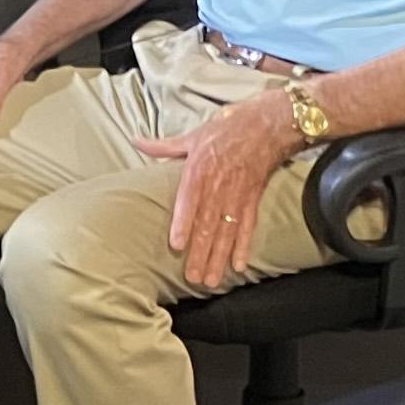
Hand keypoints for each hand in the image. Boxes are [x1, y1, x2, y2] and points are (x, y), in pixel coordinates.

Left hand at [137, 91, 298, 287]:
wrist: (268, 123)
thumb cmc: (226, 129)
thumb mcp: (193, 136)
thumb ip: (164, 146)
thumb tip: (136, 141)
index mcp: (199, 170)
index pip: (189, 201)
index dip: (184, 223)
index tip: (177, 245)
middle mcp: (219, 186)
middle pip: (208, 224)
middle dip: (200, 252)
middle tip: (192, 277)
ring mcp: (238, 195)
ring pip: (227, 232)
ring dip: (218, 257)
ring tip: (210, 280)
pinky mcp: (253, 199)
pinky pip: (248, 227)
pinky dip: (244, 246)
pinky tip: (238, 266)